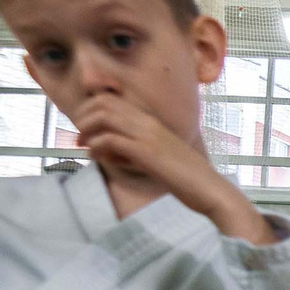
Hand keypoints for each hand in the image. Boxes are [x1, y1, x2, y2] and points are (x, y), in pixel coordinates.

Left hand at [66, 93, 270, 242]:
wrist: (210, 190)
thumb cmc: (188, 178)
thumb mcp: (161, 155)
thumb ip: (139, 147)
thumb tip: (114, 150)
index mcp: (152, 121)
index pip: (111, 99)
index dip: (90, 109)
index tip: (86, 128)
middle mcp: (148, 123)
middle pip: (102, 102)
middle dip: (83, 117)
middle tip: (79, 137)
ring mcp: (147, 136)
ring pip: (103, 117)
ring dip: (86, 130)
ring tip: (83, 146)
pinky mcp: (146, 152)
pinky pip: (110, 140)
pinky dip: (97, 147)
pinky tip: (96, 157)